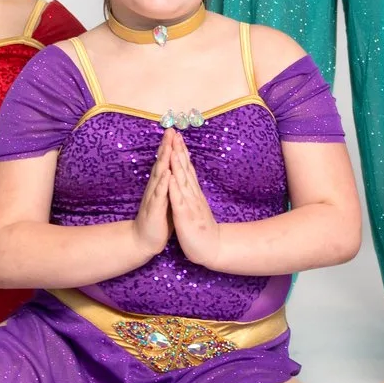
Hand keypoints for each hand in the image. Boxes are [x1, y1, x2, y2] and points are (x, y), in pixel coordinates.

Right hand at [133, 131, 180, 257]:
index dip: (170, 147)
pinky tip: (167, 173)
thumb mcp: (166, 199)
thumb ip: (169, 185)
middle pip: (161, 163)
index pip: (165, 162)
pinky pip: (159, 195)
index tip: (175, 131)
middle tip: (170, 130)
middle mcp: (155, 188)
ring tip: (168, 146)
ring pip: (159, 175)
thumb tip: (174, 170)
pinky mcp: (154, 209)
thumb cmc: (158, 219)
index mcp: (160, 185)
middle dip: (166, 147)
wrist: (144, 240)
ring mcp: (153, 197)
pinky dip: (163, 184)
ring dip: (163, 161)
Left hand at [166, 135, 223, 265]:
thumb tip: (191, 178)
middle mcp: (193, 195)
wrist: (212, 248)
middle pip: (186, 170)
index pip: (188, 168)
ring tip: (173, 149)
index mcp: (193, 193)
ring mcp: (190, 205)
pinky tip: (171, 178)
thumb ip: (194, 192)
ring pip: (182, 182)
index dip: (182, 152)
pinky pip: (178, 201)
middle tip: (175, 134)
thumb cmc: (202, 228)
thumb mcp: (197, 205)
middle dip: (180, 152)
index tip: (177, 137)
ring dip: (178, 166)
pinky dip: (174, 189)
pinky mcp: (185, 217)